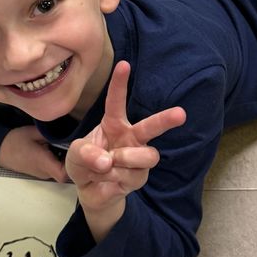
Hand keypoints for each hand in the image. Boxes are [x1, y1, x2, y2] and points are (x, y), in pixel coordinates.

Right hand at [0, 126, 67, 182]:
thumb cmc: (15, 141)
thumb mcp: (34, 132)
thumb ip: (52, 134)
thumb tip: (68, 133)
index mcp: (43, 163)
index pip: (64, 174)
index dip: (72, 165)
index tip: (73, 151)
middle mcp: (43, 172)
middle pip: (64, 173)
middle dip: (69, 160)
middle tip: (70, 145)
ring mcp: (40, 173)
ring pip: (58, 170)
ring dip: (62, 159)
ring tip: (61, 144)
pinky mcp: (38, 171)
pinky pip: (52, 168)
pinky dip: (55, 160)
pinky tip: (53, 147)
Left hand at [66, 61, 185, 239]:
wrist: (90, 191)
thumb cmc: (85, 164)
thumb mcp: (76, 155)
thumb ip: (84, 153)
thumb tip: (107, 161)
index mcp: (114, 124)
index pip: (117, 101)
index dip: (119, 83)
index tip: (124, 64)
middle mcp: (131, 137)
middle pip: (151, 127)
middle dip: (165, 120)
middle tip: (180, 114)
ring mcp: (138, 158)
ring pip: (146, 155)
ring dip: (126, 159)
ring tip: (110, 163)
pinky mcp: (140, 176)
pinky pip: (132, 175)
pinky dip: (114, 177)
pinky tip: (107, 179)